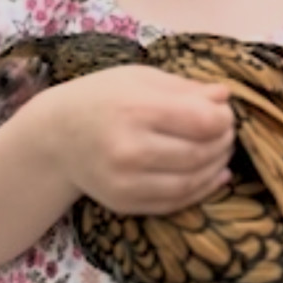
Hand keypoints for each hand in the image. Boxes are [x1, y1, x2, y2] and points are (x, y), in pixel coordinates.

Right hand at [56, 65, 234, 215]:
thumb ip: (184, 88)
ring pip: (191, 182)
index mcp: (135, 109)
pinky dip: (200, 190)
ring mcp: (125, 181)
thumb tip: (225, 96)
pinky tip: (211, 176)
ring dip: (217, 167)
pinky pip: (174, 203)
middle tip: (227, 133)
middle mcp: (129, 149)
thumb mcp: (140, 79)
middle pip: (200, 153)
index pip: (203, 121)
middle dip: (224, 142)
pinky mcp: (123, 203)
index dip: (224, 119)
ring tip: (221, 153)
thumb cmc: (102, 97)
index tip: (224, 112)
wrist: (55, 135)